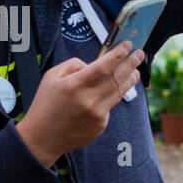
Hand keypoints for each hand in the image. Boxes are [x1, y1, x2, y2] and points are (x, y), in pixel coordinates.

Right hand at [16, 41, 145, 165]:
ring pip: (119, 92)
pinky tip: (113, 91)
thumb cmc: (45, 104)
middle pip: (116, 78)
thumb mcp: (51, 77)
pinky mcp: (100, 125)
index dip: (118, 55)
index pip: (103, 66)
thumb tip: (93, 64)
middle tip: (139, 53)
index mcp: (74, 85)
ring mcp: (97, 114)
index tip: (127, 45)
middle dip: (130, 63)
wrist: (42, 137)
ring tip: (136, 70)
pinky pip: (110, 106)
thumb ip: (73, 65)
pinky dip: (112, 96)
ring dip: (130, 79)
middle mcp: (88, 100)